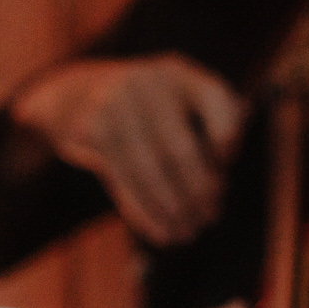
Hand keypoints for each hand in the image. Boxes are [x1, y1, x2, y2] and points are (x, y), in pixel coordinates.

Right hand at [13, 54, 244, 246]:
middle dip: (198, 191)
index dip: (227, 134)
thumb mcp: (187, 105)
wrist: (81, 92)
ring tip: (188, 233)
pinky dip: (143, 211)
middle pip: (179, 149)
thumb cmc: (155, 110)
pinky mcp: (90, 129)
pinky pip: (122, 179)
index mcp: (182, 74)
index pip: (216, 102)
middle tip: (209, 218)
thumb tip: (217, 184)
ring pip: (148, 170)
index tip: (228, 163)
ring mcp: (114, 104)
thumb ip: (216, 133)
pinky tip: (161, 232)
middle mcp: (147, 83)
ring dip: (171, 208)